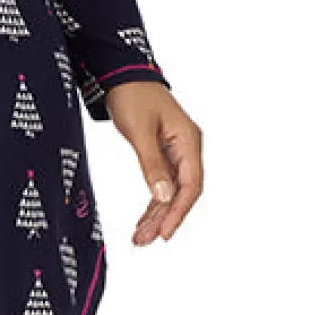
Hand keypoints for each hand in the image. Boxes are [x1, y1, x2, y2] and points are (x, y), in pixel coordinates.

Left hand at [107, 81, 201, 245]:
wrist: (122, 74)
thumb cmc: (133, 95)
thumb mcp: (139, 131)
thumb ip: (151, 164)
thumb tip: (163, 197)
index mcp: (188, 141)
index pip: (191, 185)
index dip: (179, 211)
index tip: (165, 233)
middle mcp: (186, 149)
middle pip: (182, 193)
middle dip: (164, 218)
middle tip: (145, 240)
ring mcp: (175, 152)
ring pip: (171, 192)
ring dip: (156, 214)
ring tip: (140, 238)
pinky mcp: (162, 154)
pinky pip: (162, 184)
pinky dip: (152, 202)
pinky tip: (143, 220)